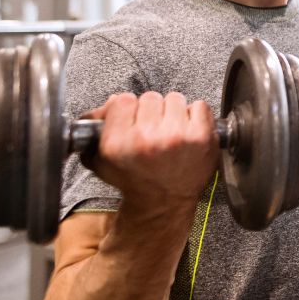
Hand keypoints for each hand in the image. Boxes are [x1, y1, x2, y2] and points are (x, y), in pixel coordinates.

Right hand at [81, 92, 216, 210]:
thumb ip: (96, 126)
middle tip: (153, 130)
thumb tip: (112, 101)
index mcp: (118, 143)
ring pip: (175, 99)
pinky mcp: (201, 138)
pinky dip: (196, 116)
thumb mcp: (102, 160)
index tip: (133, 121)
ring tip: (171, 132)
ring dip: (174, 113)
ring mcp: (177, 137)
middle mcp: (147, 139)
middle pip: (151, 97)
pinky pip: (200, 106)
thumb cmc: (135, 180)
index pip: (123, 100)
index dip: (129, 110)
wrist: (164, 202)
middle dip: (152, 112)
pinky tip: (187, 132)